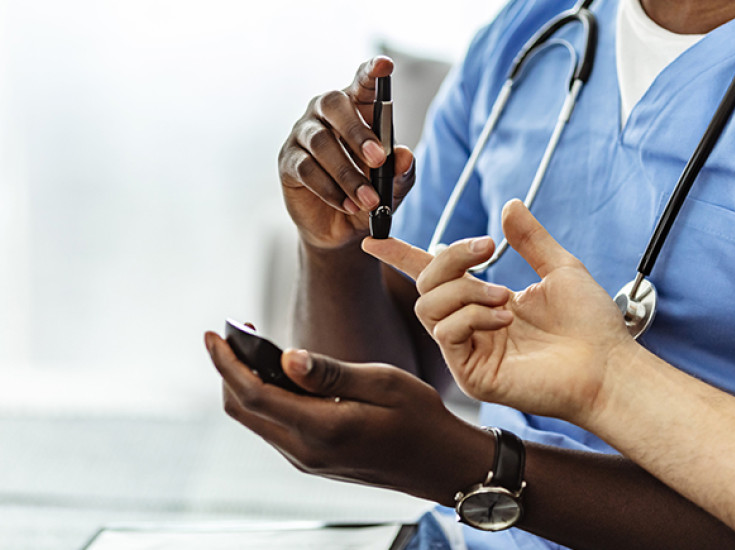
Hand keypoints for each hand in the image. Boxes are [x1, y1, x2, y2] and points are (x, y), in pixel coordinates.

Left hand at [204, 332, 490, 503]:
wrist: (440, 463)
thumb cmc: (420, 418)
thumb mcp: (382, 383)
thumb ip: (330, 373)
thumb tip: (285, 357)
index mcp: (321, 429)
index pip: (254, 395)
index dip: (227, 362)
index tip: (214, 333)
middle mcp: (306, 451)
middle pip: (245, 410)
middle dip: (230, 371)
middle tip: (231, 335)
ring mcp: (308, 460)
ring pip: (257, 420)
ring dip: (246, 385)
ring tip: (252, 349)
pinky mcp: (315, 459)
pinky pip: (275, 427)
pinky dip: (266, 399)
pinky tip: (280, 375)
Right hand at [278, 56, 415, 250]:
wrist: (342, 230)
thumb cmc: (369, 195)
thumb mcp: (392, 187)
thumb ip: (401, 172)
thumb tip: (405, 156)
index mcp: (356, 110)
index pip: (362, 82)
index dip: (371, 71)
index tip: (385, 66)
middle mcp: (325, 115)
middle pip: (332, 104)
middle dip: (356, 131)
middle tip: (378, 159)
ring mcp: (303, 136)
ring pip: (320, 143)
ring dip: (347, 174)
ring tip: (369, 200)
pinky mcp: (288, 162)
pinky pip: (307, 170)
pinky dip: (331, 190)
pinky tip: (348, 205)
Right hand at [362, 199, 636, 424]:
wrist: (608, 367)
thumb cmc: (591, 326)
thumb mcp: (561, 269)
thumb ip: (530, 239)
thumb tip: (508, 205)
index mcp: (485, 301)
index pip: (433, 276)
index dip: (401, 256)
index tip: (373, 238)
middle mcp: (470, 326)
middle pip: (424, 284)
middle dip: (450, 259)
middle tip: (487, 248)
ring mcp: (468, 351)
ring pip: (428, 306)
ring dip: (464, 289)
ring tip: (505, 297)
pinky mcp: (471, 374)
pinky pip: (445, 332)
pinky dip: (472, 315)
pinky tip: (505, 319)